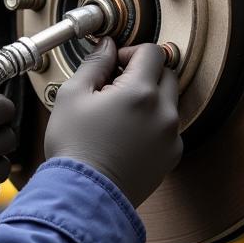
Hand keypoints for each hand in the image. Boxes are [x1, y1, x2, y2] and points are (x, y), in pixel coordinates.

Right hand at [44, 39, 181, 207]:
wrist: (84, 196)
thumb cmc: (74, 148)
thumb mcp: (72, 95)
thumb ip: (94, 63)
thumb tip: (106, 46)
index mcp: (141, 92)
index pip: (152, 52)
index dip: (130, 52)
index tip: (112, 66)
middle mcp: (164, 113)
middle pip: (166, 73)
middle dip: (143, 73)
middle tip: (115, 87)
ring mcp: (171, 136)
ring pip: (168, 102)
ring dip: (149, 99)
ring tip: (118, 115)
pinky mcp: (171, 156)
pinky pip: (168, 128)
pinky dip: (152, 124)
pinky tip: (125, 136)